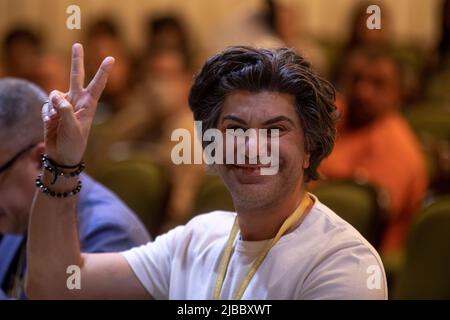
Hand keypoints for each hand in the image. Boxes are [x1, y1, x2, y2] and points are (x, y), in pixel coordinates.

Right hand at [42, 43, 113, 164]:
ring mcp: (64, 105)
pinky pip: (46, 105)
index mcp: (88, 105)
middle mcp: (77, 101)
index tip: (111, 58)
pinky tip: (50, 123)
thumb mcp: (73, 127)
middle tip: (78, 44)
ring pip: (55, 93)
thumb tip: (56, 95)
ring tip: (56, 120)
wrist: (62, 155)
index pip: (97, 85)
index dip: (103, 71)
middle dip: (76, 61)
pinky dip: (46, 113)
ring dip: (52, 105)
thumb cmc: (74, 143)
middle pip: (76, 76)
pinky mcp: (52, 110)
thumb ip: (65, 110)